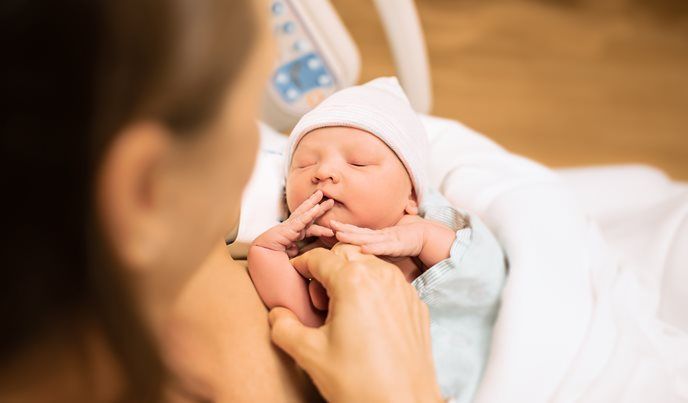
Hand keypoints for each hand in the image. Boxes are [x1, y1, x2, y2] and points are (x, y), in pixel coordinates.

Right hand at [253, 190, 333, 256]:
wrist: (261, 257)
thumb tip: (295, 248)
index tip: (327, 218)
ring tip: (324, 197)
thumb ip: (293, 249)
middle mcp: (291, 228)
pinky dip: (309, 214)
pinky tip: (316, 207)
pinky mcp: (287, 229)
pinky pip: (300, 221)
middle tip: (328, 198)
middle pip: (307, 214)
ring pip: (304, 213)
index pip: (307, 224)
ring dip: (315, 204)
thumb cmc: (272, 256)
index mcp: (292, 233)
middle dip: (317, 205)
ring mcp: (289, 227)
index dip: (317, 220)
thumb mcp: (287, 253)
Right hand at [268, 246, 442, 402]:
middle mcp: (382, 276)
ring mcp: (404, 289)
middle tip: (320, 300)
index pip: (319, 257)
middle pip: (347, 253)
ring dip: (353, 276)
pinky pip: (391, 283)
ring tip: (343, 310)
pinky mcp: (416, 305)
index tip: (296, 279)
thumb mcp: (309, 354)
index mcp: (354, 281)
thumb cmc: (360, 382)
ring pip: (371, 264)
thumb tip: (278, 314)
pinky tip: (367, 320)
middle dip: (329, 267)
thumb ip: (284, 327)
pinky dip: (374, 290)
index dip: (302, 266)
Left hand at [330, 215, 425, 257]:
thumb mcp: (391, 246)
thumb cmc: (410, 241)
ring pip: (368, 238)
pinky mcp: (399, 245)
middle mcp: (381, 236)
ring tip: (339, 235)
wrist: (428, 236)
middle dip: (344, 229)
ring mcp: (389, 239)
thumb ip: (381, 248)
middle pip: (359, 233)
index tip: (331, 225)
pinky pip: (384, 248)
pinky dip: (374, 248)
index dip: (346, 228)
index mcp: (379, 236)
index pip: (359, 232)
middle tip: (329, 224)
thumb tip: (367, 253)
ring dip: (353, 236)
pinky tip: (364, 249)